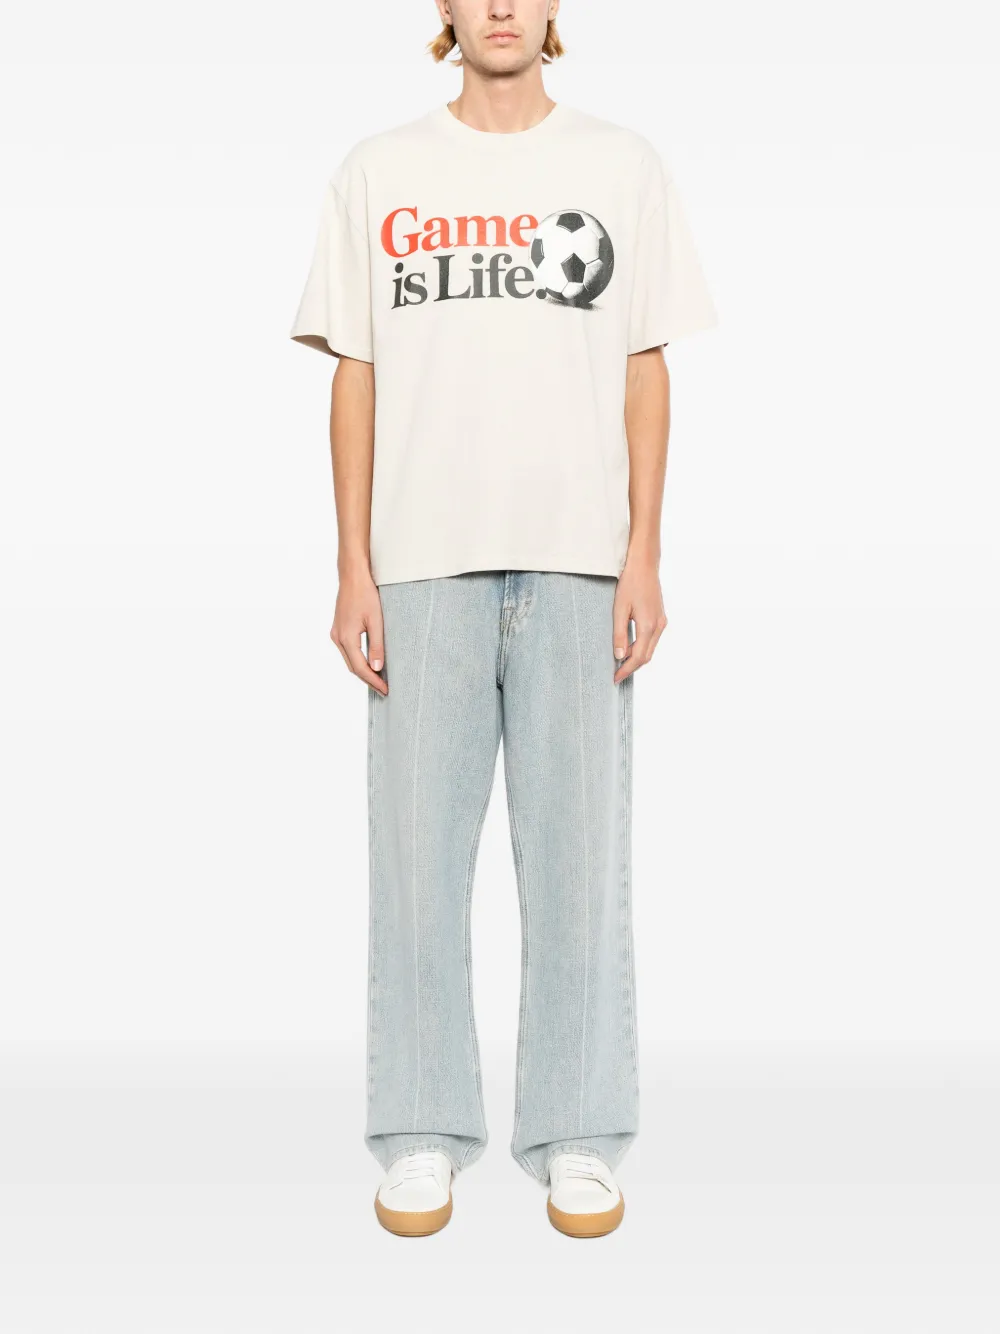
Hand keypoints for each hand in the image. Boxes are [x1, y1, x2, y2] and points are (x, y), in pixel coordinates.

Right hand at [330, 563, 386, 695]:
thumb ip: (377, 645)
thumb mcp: (376, 621)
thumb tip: (377, 668)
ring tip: (378, 679)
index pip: (360, 668)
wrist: (352, 576)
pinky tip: (368, 662)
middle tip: (383, 689)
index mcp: (346, 638)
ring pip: (349, 660)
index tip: (385, 690)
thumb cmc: (365, 594)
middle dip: (368, 679)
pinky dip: (358, 660)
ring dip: (363, 671)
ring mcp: (336, 634)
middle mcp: (337, 638)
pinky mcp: (338, 629)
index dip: (373, 681)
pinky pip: (348, 651)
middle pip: (353, 667)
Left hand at [612, 557, 667, 683]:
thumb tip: (619, 656)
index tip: (615, 678)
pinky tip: (629, 648)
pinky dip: (641, 647)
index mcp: (649, 626)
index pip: (638, 657)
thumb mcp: (619, 609)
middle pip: (646, 656)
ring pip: (650, 648)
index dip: (626, 670)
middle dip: (631, 667)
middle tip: (616, 675)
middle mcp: (659, 626)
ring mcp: (662, 622)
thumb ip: (620, 634)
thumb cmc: (630, 583)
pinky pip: (652, 639)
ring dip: (636, 657)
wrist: (644, 565)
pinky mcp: (660, 617)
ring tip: (620, 663)